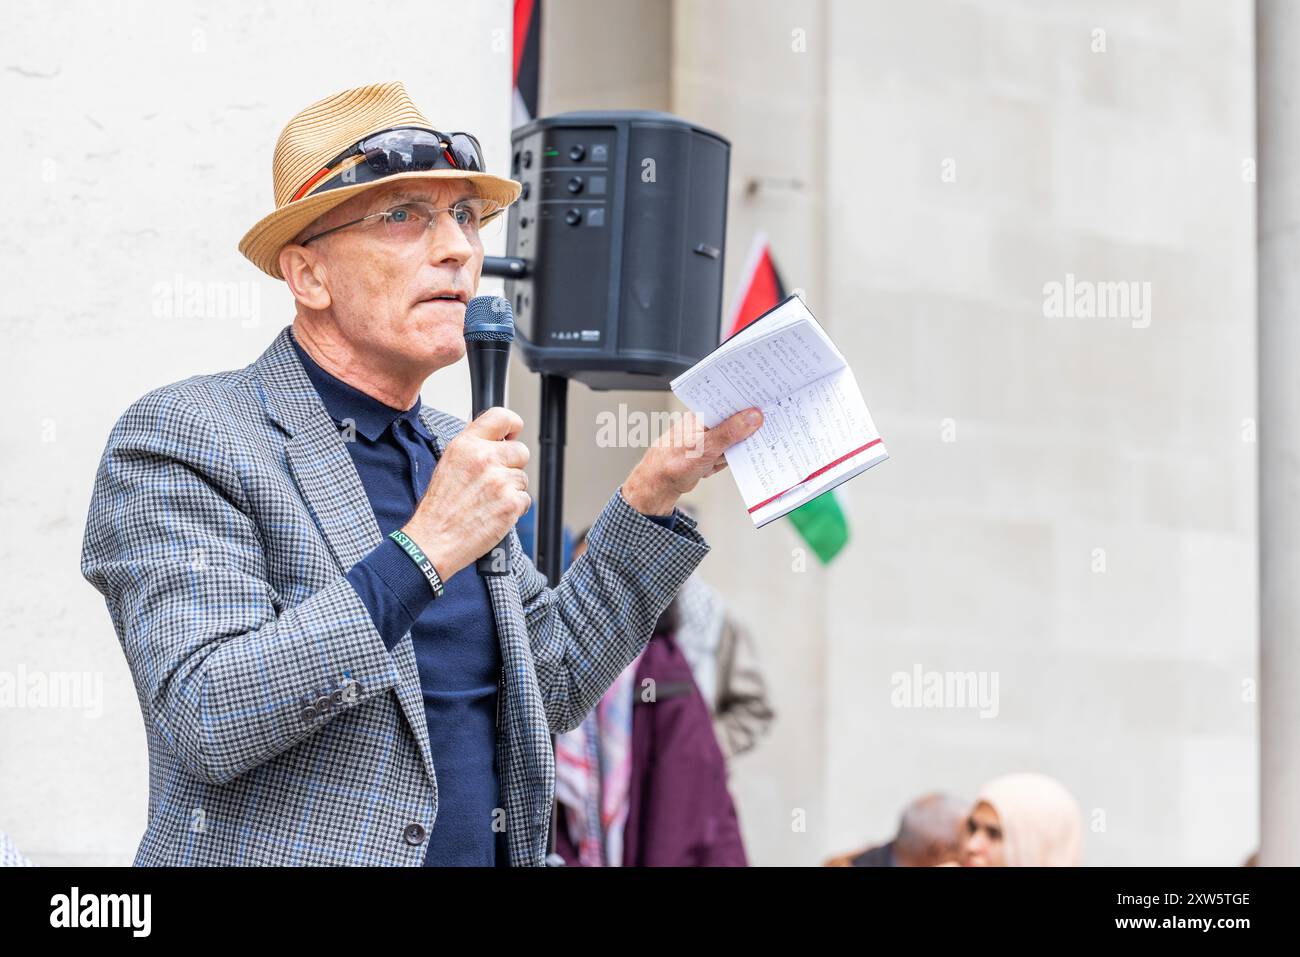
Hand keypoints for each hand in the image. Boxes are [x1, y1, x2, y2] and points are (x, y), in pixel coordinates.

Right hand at [400, 407, 530, 579]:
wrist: (434, 540)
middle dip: (512, 465)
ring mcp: (499, 480)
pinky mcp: (511, 502)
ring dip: (511, 490)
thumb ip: (473, 448)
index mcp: (466, 445)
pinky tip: (494, 513)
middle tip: (494, 481)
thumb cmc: (439, 508)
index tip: (513, 433)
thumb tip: (497, 439)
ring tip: (488, 501)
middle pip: (521, 450)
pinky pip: (525, 499)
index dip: (512, 424)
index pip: (501, 417)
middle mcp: (484, 458)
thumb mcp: (449, 464)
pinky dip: (514, 508)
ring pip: (522, 478)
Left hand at [621, 407, 763, 515]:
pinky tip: (709, 467)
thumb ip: (731, 432)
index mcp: (703, 412)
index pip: (729, 400)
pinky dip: (723, 462)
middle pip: (736, 420)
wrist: (659, 484)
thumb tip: (754, 416)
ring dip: (730, 453)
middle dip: (744, 431)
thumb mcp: (706, 446)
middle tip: (753, 435)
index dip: (747, 401)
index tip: (766, 402)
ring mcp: (709, 437)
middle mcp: (706, 422)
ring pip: (734, 440)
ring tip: (712, 460)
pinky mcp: (711, 451)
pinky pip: (727, 454)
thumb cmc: (674, 462)